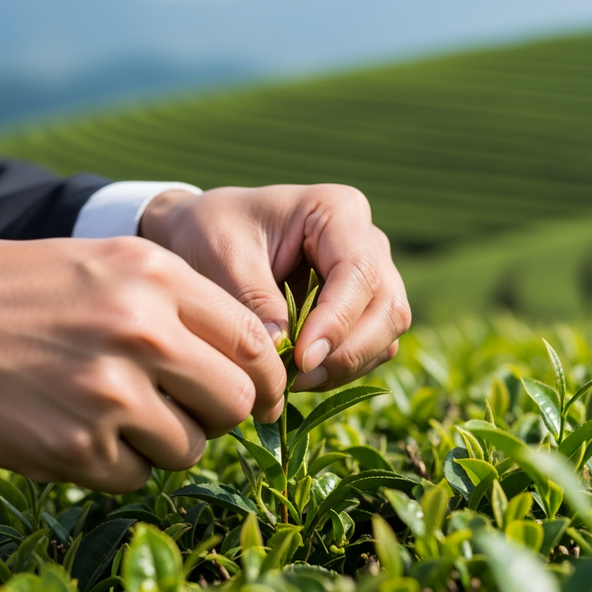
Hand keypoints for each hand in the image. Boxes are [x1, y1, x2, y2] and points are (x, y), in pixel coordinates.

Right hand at [0, 237, 285, 492]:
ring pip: (192, 446)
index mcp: (157, 277)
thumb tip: (257, 356)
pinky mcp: (76, 448)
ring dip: (169, 440)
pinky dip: (123, 462)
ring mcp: (109, 393)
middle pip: (237, 402)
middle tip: (191, 407)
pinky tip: (87, 430)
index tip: (263, 394)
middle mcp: (142, 332)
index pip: (254, 341)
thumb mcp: (112, 262)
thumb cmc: (23, 290)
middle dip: (223, 413)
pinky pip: (138, 475)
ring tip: (124, 412)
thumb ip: (186, 302)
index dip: (268, 377)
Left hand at [140, 184, 410, 405]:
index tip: (301, 360)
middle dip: (349, 351)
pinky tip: (301, 375)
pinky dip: (343, 368)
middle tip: (298, 380)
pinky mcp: (363, 307)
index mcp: (338, 211)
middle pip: (388, 306)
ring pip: (386, 332)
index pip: (358, 273)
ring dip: (347, 365)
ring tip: (292, 380)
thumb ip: (254, 299)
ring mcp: (372, 275)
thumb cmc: (210, 232)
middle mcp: (367, 241)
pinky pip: (372, 347)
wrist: (203, 235)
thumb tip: (286, 350)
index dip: (337, 322)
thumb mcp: (222, 256)